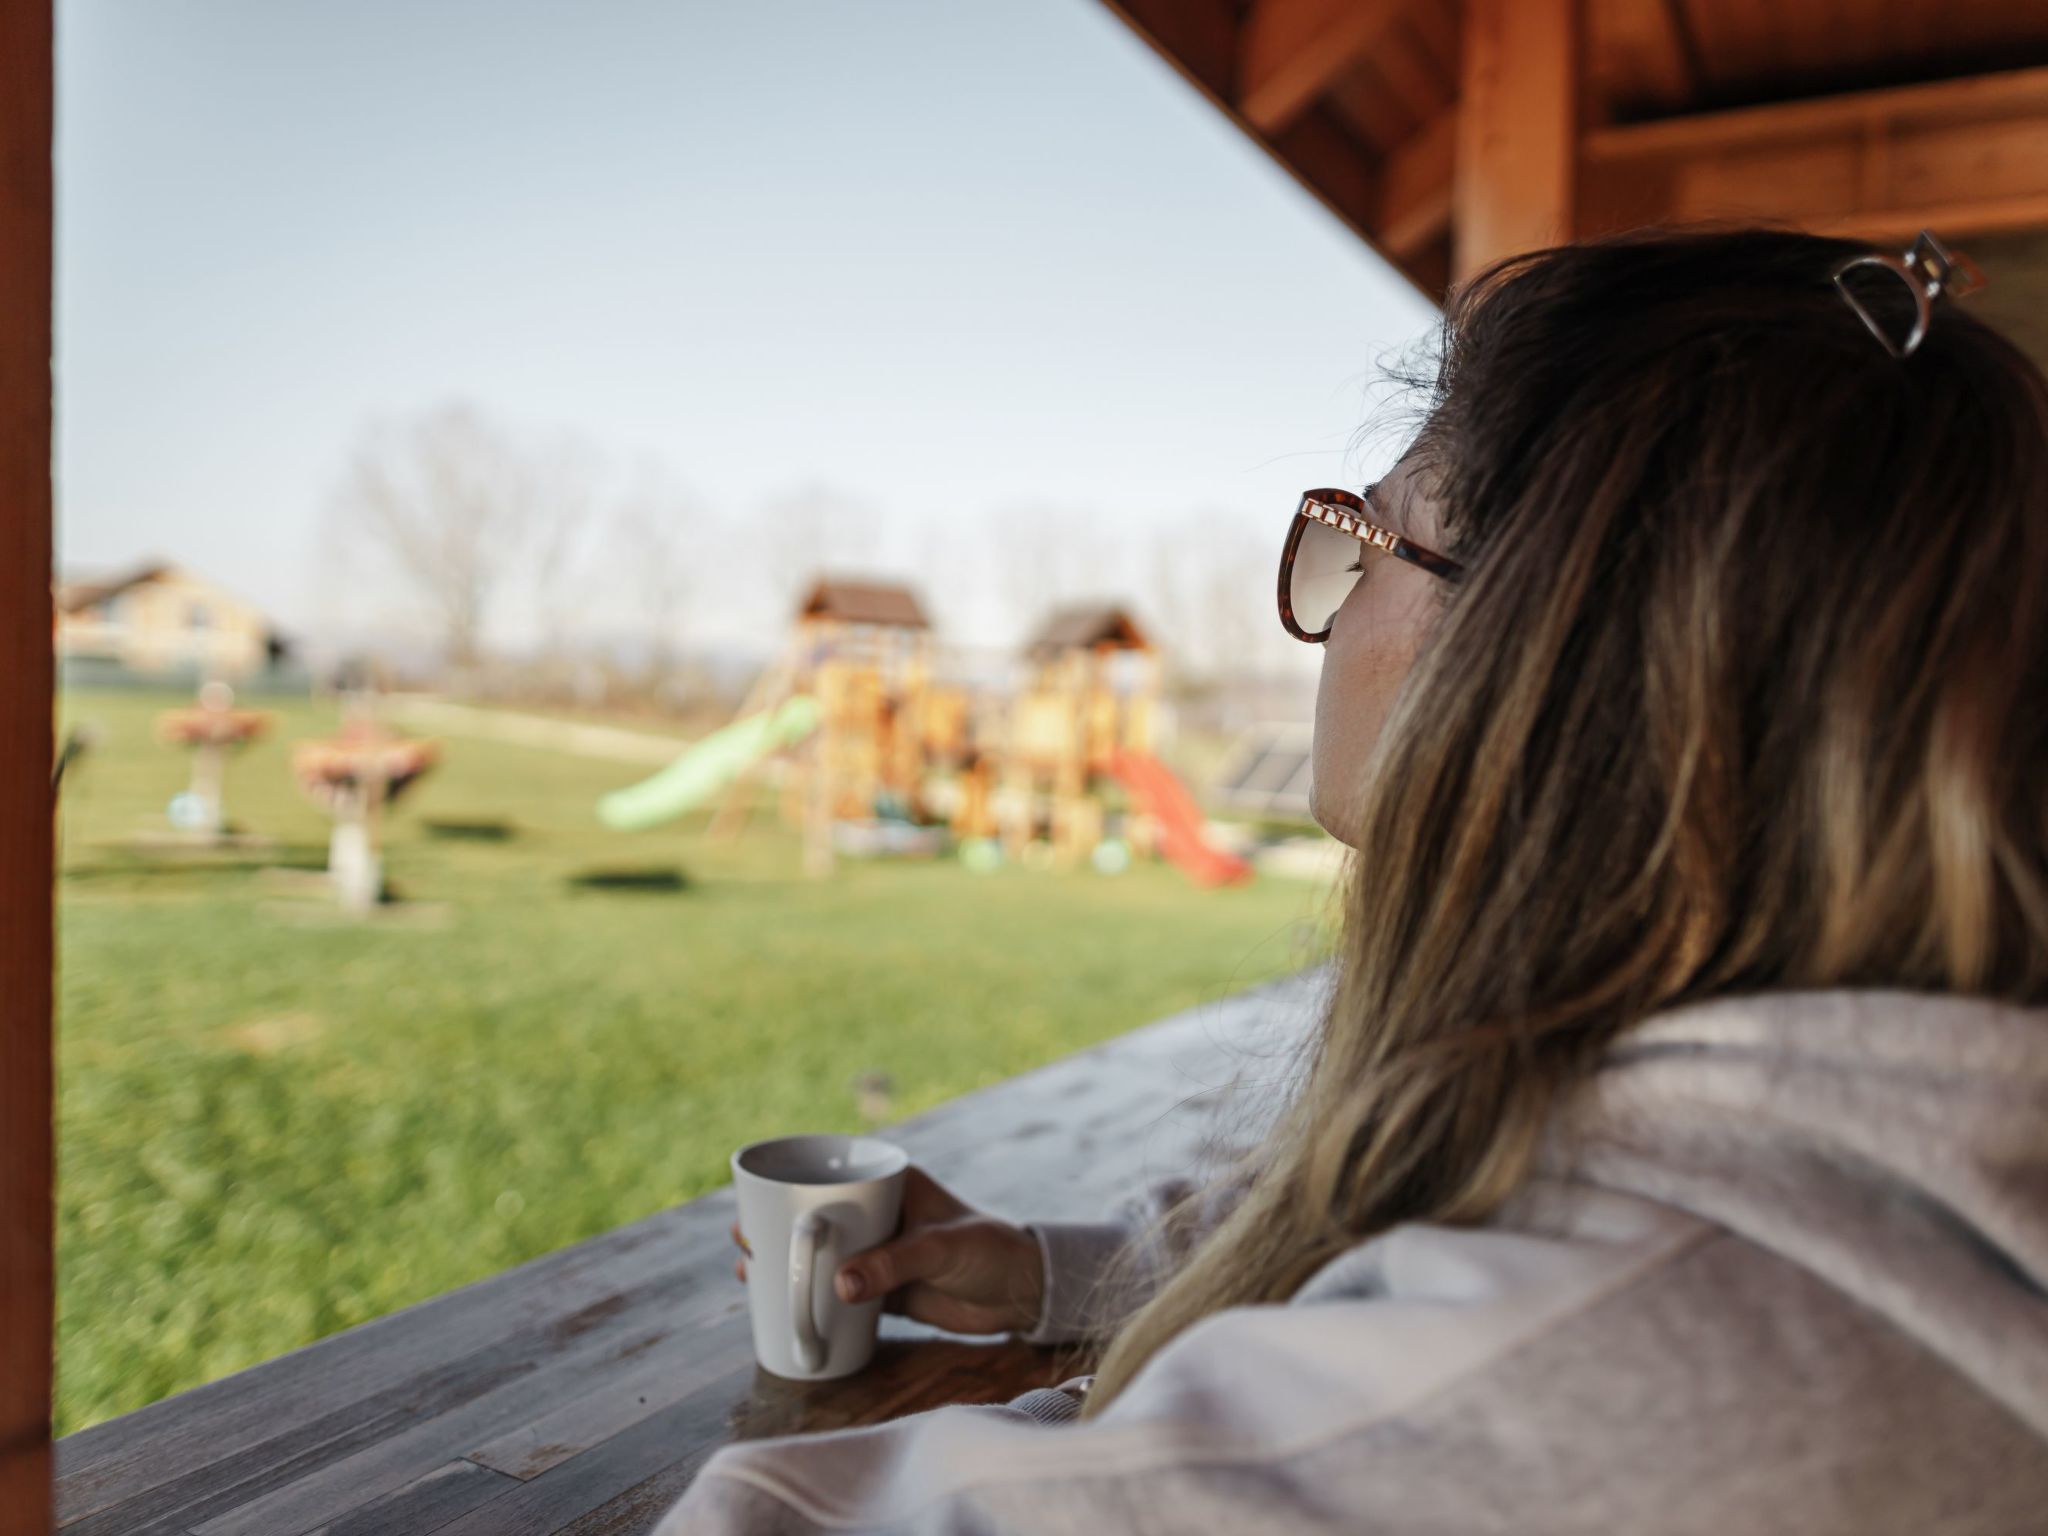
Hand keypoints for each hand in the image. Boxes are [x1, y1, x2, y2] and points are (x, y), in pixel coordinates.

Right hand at [731, 1164, 1045, 1336]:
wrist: (1024, 1293)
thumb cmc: (991, 1249)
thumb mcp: (942, 1248)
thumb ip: (894, 1264)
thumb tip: (840, 1285)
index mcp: (893, 1184)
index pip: (833, 1176)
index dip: (791, 1186)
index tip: (755, 1201)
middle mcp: (880, 1215)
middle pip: (818, 1218)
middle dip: (780, 1229)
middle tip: (745, 1244)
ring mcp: (880, 1253)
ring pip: (824, 1256)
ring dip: (791, 1265)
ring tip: (754, 1275)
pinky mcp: (886, 1289)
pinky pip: (841, 1291)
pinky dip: (814, 1297)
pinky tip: (788, 1306)